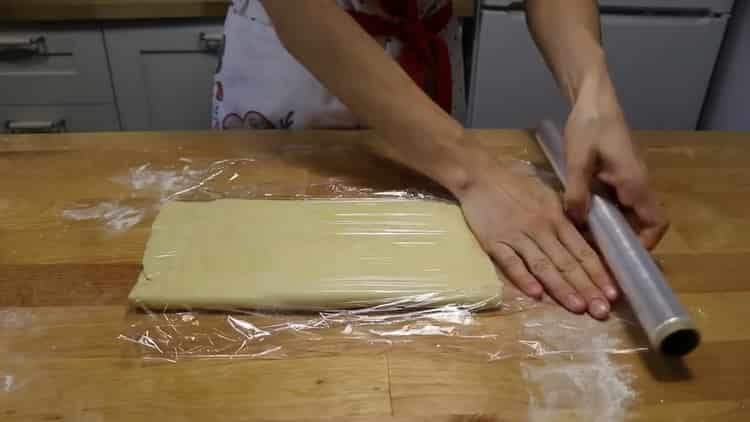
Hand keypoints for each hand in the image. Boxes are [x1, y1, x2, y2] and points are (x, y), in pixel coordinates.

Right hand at [456, 163, 617, 319]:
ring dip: (561, 288)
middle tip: (602, 311)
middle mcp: (541, 229)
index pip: (582, 250)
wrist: (480, 177)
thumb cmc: (516, 185)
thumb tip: (587, 241)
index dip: (598, 273)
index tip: (612, 293)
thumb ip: (565, 219)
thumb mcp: (548, 196)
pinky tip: (536, 294)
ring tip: (578, 307)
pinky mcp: (494, 242)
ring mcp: (517, 236)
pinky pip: (511, 263)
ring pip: (543, 265)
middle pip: (567, 262)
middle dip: (586, 287)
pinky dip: (524, 278)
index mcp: (556, 218)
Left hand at [564, 82, 668, 248]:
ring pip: (626, 212)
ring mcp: (628, 178)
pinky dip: (603, 213)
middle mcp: (637, 184)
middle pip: (640, 222)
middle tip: (596, 255)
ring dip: (610, 227)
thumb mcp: (577, 162)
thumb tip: (577, 222)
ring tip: (585, 241)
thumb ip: (576, 193)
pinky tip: (580, 217)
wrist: (592, 98)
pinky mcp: (617, 173)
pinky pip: (616, 201)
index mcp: (635, 183)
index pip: (654, 223)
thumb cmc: (589, 127)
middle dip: (622, 241)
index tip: (622, 257)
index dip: (645, 243)